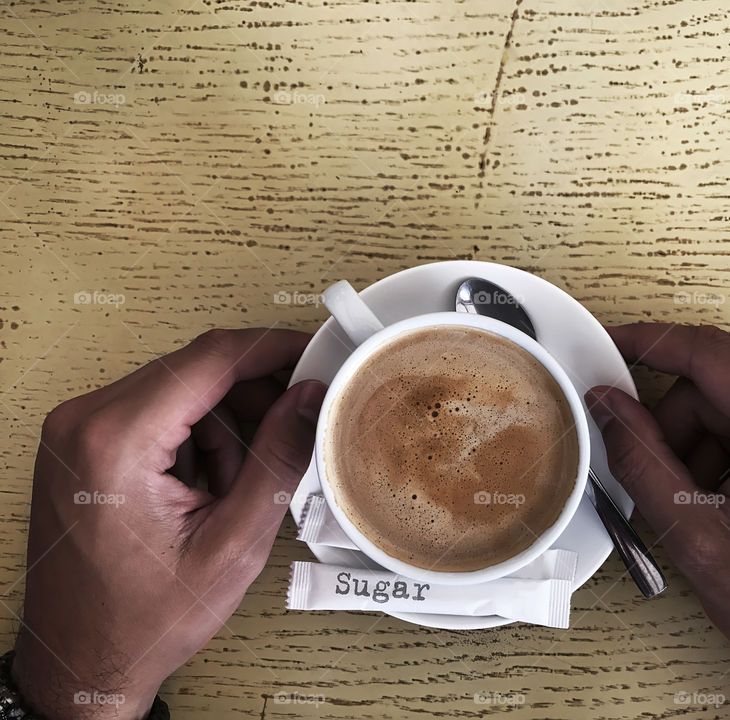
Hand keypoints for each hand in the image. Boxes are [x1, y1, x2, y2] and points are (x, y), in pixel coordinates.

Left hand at [12, 328, 325, 719]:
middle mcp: (84, 422)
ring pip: (179, 388)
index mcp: (116, 440)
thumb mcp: (234, 543)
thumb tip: (309, 398)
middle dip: (252, 396)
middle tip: (292, 431)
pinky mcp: (82, 443)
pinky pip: (156, 411)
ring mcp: (77, 430)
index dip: (273, 348)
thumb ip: (278, 460)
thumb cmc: (143, 619)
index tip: (314, 353)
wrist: (82, 663)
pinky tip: (206, 485)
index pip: (209, 359)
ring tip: (235, 485)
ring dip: (223, 422)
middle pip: (195, 369)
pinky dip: (195, 436)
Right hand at [587, 324, 729, 718]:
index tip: (613, 345)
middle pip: (723, 387)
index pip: (712, 356)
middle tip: (664, 485)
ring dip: (706, 448)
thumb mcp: (697, 540)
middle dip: (678, 430)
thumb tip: (610, 406)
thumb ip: (641, 460)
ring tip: (708, 510)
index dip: (651, 344)